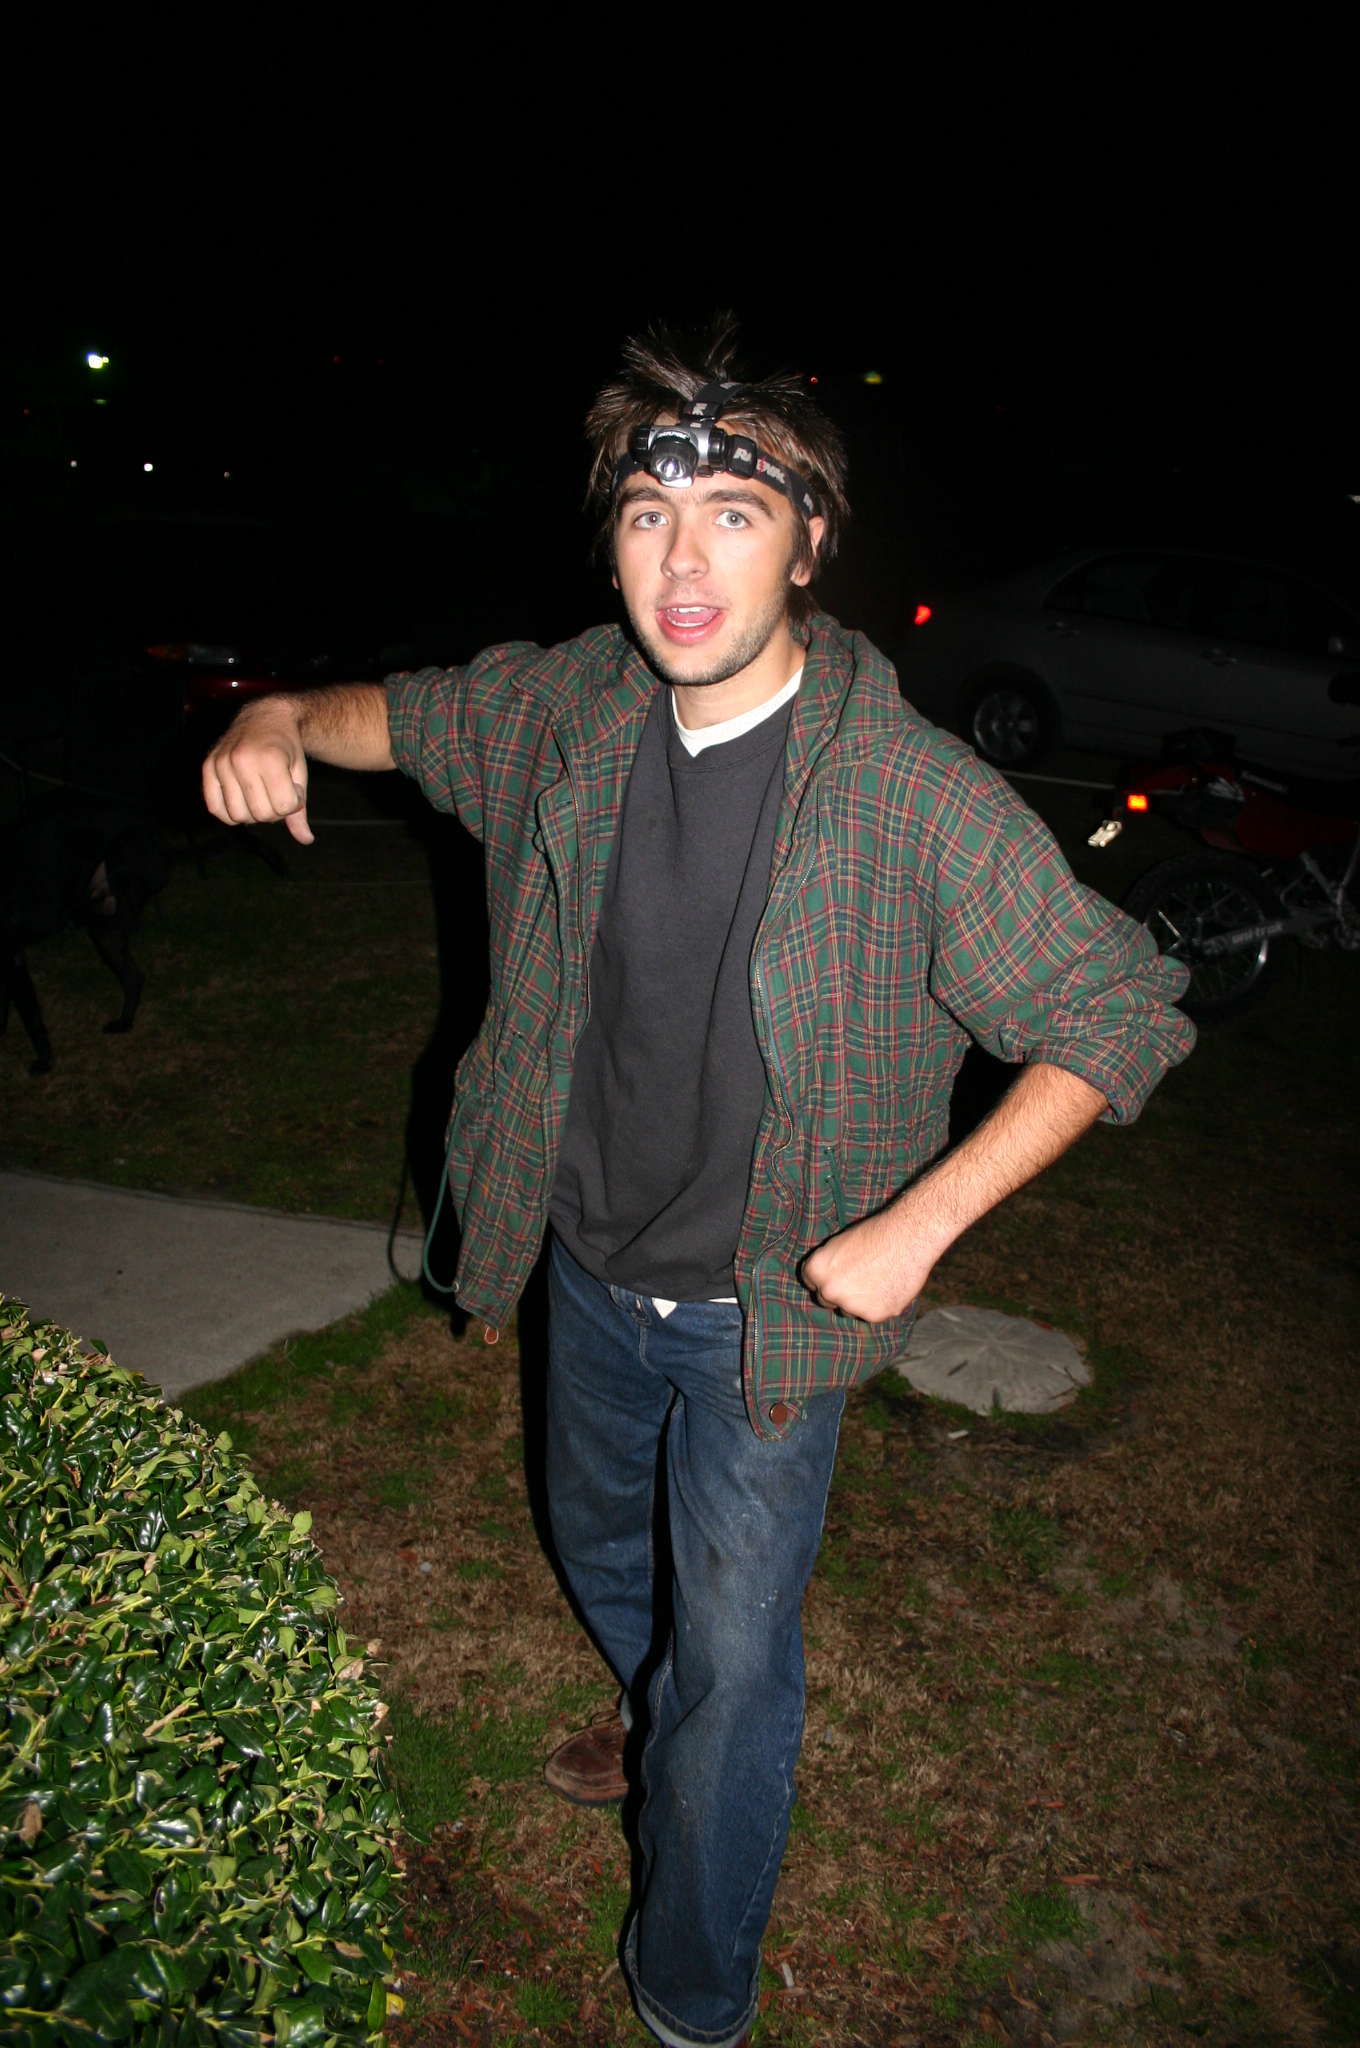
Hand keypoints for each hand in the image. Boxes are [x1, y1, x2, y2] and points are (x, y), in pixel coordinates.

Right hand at [202, 698, 313, 844]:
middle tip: (277, 790)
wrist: (266, 718)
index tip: (294, 787)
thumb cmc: (286, 749)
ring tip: (260, 793)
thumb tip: (306, 840)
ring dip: (253, 812)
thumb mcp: (300, 775)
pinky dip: (230, 813)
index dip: (294, 802)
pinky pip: (215, 808)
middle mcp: (242, 759)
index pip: (285, 806)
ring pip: (238, 816)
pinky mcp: (207, 766)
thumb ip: (299, 810)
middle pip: (261, 815)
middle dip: (274, 810)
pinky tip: (243, 800)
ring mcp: (222, 762)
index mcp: (270, 758)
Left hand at [800, 1202, 939, 1323]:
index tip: (838, 1274)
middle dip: (839, 1292)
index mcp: (815, 1270)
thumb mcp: (840, 1244)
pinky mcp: (874, 1315)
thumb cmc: (875, 1233)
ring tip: (879, 1279)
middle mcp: (829, 1291)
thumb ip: (830, 1266)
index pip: (810, 1283)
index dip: (825, 1277)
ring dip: (859, 1301)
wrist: (907, 1237)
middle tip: (859, 1278)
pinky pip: (873, 1314)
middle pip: (828, 1300)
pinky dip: (881, 1304)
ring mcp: (850, 1306)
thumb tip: (829, 1280)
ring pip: (850, 1310)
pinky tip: (891, 1286)